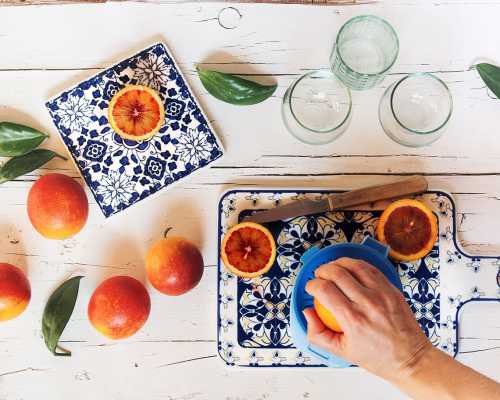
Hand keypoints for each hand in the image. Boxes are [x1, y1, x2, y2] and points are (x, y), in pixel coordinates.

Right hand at [304, 257, 432, 381]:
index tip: (311, 287)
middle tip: (319, 276)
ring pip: (355, 265)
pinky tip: (351, 269)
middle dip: (322, 270)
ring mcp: (382, 294)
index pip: (324, 290)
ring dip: (339, 263)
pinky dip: (357, 265)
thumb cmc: (378, 357)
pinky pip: (372, 269)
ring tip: (333, 268)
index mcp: (353, 320)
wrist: (410, 359)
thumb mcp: (341, 352)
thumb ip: (318, 333)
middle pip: (337, 273)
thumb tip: (307, 312)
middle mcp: (368, 304)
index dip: (312, 285)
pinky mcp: (392, 289)